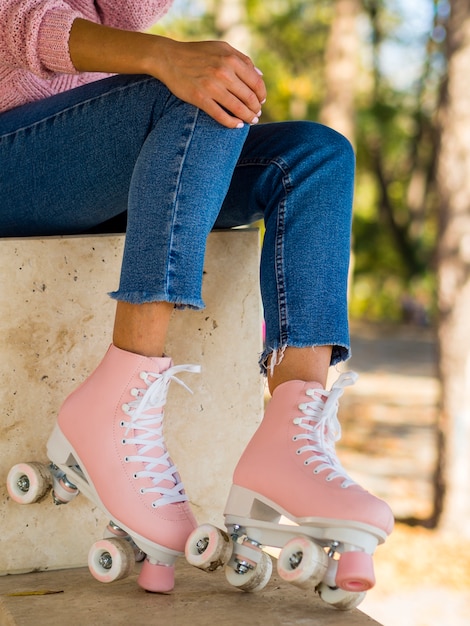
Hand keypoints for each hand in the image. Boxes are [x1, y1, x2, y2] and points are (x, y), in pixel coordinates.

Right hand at [69, 20, 265, 128]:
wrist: (168, 58)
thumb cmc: (197, 53)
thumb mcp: (221, 48)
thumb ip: (242, 60)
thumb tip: (260, 76)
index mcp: (231, 59)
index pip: (256, 82)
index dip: (261, 95)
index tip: (261, 101)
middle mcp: (224, 72)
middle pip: (249, 97)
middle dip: (256, 109)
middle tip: (256, 115)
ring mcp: (211, 86)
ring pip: (238, 108)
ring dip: (247, 118)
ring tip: (250, 121)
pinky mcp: (200, 98)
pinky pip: (221, 116)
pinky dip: (232, 123)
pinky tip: (236, 125)